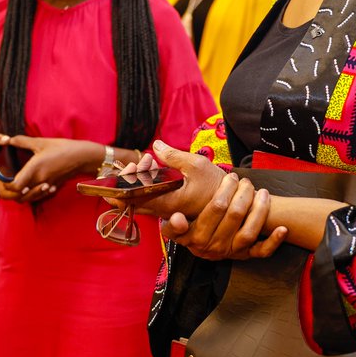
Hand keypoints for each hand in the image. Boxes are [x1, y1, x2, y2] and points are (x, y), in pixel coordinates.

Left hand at [0, 133, 99, 204]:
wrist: (83, 157)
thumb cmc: (63, 148)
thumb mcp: (41, 142)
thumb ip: (22, 141)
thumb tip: (7, 140)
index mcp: (34, 170)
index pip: (13, 186)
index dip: (2, 183)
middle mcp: (39, 181)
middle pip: (16, 196)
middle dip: (5, 191)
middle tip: (1, 179)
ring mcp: (46, 186)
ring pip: (25, 198)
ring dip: (16, 193)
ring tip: (12, 181)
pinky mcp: (51, 187)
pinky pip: (35, 196)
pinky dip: (28, 193)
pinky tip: (28, 184)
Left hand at [110, 140, 226, 219]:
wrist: (232, 202)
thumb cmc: (216, 186)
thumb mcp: (196, 165)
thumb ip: (173, 156)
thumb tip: (156, 146)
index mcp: (166, 203)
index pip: (131, 200)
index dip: (123, 185)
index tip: (129, 168)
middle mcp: (163, 210)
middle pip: (133, 199)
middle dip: (132, 177)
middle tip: (145, 161)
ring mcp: (166, 210)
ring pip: (142, 197)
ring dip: (142, 178)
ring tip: (152, 161)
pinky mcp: (171, 207)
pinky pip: (152, 197)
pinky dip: (150, 182)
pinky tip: (157, 167)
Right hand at [161, 174, 288, 260]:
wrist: (202, 246)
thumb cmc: (189, 228)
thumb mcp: (173, 226)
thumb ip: (173, 224)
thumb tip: (178, 218)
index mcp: (195, 237)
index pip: (214, 208)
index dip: (225, 190)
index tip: (230, 178)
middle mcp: (214, 247)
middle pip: (234, 215)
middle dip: (242, 192)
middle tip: (243, 179)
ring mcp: (231, 251)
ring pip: (249, 231)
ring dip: (259, 209)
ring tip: (262, 192)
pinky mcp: (245, 256)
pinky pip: (262, 252)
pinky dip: (274, 241)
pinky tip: (282, 229)